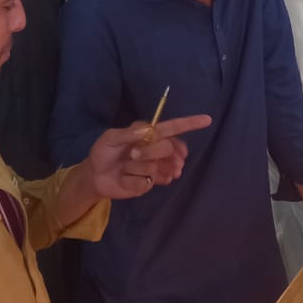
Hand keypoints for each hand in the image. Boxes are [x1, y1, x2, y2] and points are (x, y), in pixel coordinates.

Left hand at [87, 113, 211, 199]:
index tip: (207, 120)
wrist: (95, 177)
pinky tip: (128, 180)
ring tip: (126, 168)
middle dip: (150, 153)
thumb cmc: (103, 152)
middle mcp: (155, 148)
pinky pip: (147, 182)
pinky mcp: (150, 182)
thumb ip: (127, 134)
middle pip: (167, 148)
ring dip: (137, 169)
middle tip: (132, 155)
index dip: (190, 124)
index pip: (172, 127)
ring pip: (158, 168)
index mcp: (147, 133)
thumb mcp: (109, 139)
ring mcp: (155, 166)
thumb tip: (147, 131)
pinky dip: (133, 182)